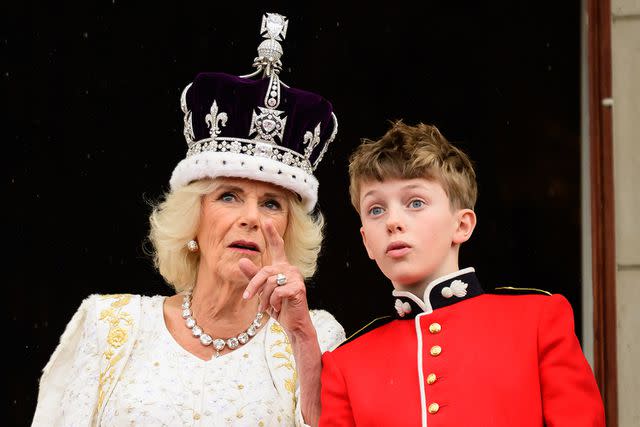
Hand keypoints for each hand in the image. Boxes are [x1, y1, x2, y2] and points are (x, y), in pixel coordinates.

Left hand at [240, 219, 312, 334]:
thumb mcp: (263, 292)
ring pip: (270, 283)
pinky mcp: (298, 288)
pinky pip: (277, 292)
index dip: (271, 234)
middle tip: (247, 298)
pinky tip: (277, 308)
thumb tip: (241, 261)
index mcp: (282, 267)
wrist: (293, 323)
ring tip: (267, 307)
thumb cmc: (279, 306)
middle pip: (265, 271)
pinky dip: (273, 302)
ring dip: (264, 298)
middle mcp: (290, 269)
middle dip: (254, 285)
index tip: (266, 221)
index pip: (277, 247)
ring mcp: (295, 278)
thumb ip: (253, 276)